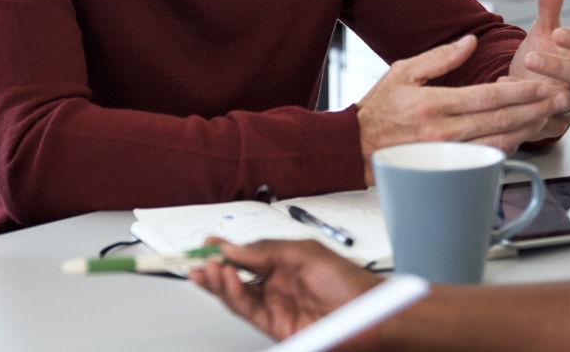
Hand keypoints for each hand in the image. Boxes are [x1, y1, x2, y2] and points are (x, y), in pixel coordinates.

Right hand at [190, 239, 382, 348]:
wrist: (372, 315)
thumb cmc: (351, 283)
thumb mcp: (305, 252)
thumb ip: (266, 250)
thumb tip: (235, 248)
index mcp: (284, 261)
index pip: (247, 254)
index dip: (225, 249)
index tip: (207, 243)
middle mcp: (277, 283)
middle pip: (236, 275)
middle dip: (214, 266)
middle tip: (198, 258)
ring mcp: (275, 305)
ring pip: (236, 293)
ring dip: (218, 281)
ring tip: (207, 268)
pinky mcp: (275, 325)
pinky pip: (246, 309)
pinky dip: (232, 295)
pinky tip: (225, 280)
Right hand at [356, 34, 560, 182]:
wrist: (355, 147)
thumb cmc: (377, 111)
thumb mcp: (403, 72)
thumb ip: (440, 57)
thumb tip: (469, 42)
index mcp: (433, 103)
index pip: (489, 96)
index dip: (522, 90)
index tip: (544, 83)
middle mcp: (443, 130)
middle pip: (501, 119)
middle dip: (536, 108)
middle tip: (560, 98)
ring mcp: (447, 152)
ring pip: (499, 140)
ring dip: (528, 127)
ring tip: (549, 114)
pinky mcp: (447, 165)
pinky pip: (485, 156)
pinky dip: (509, 145)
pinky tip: (523, 135)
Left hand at [505, 0, 569, 140]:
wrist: (528, 86)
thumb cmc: (542, 56)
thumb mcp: (543, 30)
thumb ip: (550, 5)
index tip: (559, 32)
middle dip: (558, 67)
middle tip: (532, 58)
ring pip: (567, 103)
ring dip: (545, 95)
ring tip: (526, 86)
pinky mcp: (555, 124)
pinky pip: (546, 123)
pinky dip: (529, 115)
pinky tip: (510, 103)